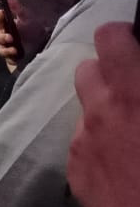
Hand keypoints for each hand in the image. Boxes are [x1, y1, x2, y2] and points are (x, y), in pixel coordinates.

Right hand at [0, 0, 46, 72]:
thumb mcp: (26, 16)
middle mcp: (5, 37)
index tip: (2, 12)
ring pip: (1, 49)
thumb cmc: (34, 28)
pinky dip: (11, 58)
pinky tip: (17, 56)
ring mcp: (8, 49)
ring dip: (6, 49)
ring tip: (14, 49)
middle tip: (10, 37)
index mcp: (7, 26)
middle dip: (3, 37)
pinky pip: (8, 60)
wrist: (46, 43)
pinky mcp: (13, 59)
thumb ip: (15, 6)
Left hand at [69, 23, 139, 206]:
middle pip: (87, 70)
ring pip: (84, 109)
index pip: (110, 37)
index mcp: (131, 93)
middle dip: (108, 73)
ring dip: (102, 110)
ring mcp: (81, 141)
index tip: (138, 44)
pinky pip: (81, 142)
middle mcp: (98, 110)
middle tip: (135, 91)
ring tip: (131, 132)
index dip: (123, 36)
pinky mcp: (73, 171)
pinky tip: (122, 164)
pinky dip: (97, 144)